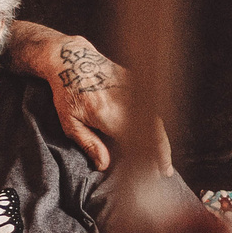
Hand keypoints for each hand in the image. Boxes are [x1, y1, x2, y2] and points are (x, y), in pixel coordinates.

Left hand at [49, 41, 172, 176]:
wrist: (70, 59)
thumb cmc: (66, 92)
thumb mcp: (70, 123)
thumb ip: (89, 144)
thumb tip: (104, 166)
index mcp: (107, 114)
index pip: (137, 141)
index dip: (150, 159)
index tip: (157, 173)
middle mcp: (124, 101)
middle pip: (153, 131)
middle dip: (163, 152)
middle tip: (165, 171)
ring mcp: (132, 89)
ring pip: (155, 118)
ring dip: (161, 139)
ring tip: (162, 158)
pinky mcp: (134, 81)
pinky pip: (149, 105)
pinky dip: (154, 123)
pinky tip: (155, 137)